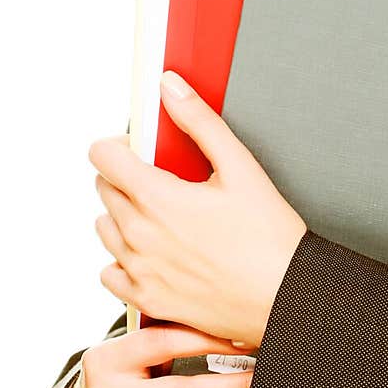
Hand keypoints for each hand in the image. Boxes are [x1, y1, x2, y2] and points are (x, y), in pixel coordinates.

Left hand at [89, 72, 307, 348]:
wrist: (285, 298)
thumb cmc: (269, 238)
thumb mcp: (240, 166)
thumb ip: (200, 122)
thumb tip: (171, 88)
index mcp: (156, 198)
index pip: (102, 156)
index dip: (121, 144)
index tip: (143, 148)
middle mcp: (138, 235)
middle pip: (103, 188)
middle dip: (127, 175)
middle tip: (167, 179)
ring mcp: (139, 271)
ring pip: (105, 228)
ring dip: (125, 214)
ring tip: (166, 215)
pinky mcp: (146, 299)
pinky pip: (110, 271)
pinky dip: (126, 257)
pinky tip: (158, 250)